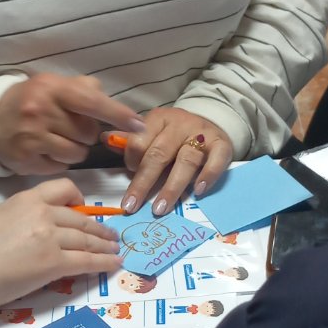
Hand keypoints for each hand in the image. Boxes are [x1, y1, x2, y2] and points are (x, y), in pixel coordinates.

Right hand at [0, 75, 144, 174]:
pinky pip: (60, 166)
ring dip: (74, 150)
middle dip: (84, 133)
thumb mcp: (53, 85)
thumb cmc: (30, 100)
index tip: (138, 124)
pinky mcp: (26, 159)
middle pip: (87, 133)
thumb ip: (84, 89)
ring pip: (76, 153)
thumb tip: (112, 105)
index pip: (93, 102)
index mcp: (52, 88)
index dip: (118, 114)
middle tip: (68, 127)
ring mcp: (32, 137)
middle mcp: (41, 111)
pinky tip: (45, 151)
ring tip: (57, 140)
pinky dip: (58, 161)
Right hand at [0, 179, 121, 327]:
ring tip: (114, 250)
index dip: (79, 199)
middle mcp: (42, 213)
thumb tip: (35, 232)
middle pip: (81, 218)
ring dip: (104, 245)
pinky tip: (113, 263)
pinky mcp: (54, 263)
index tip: (84, 208)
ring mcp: (50, 237)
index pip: (63, 189)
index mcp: (26, 199)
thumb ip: (21, 218)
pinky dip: (103, 262)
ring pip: (87, 239)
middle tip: (110, 235)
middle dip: (99, 228)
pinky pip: (87, 261)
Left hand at [114, 107, 232, 214]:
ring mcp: (202, 134)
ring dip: (172, 186)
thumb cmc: (175, 133)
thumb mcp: (152, 131)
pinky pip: (217, 160)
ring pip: (186, 160)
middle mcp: (180, 125)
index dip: (132, 160)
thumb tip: (104, 140)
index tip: (128, 175)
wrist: (211, 120)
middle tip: (132, 205)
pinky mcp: (222, 144)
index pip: (139, 140)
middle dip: (144, 182)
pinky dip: (208, 176)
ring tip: (160, 207)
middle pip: (159, 154)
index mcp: (158, 119)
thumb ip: (131, 140)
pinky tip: (198, 191)